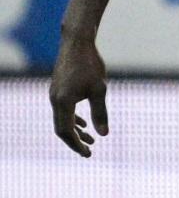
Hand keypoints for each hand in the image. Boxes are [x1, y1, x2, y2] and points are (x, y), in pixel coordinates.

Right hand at [49, 34, 108, 157]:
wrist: (77, 43)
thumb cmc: (90, 65)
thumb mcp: (99, 90)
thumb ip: (100, 113)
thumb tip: (104, 134)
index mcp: (62, 102)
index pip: (65, 131)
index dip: (76, 145)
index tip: (88, 154)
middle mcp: (54, 100)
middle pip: (61, 128)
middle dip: (75, 141)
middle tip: (89, 151)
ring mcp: (55, 94)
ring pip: (62, 119)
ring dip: (75, 130)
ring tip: (91, 139)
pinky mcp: (58, 89)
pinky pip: (63, 110)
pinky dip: (73, 119)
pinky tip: (84, 123)